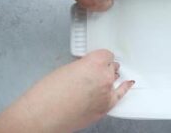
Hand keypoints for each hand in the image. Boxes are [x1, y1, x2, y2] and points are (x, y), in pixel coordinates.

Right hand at [0, 50, 133, 132]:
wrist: (42, 117)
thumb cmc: (47, 94)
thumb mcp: (66, 69)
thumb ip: (83, 66)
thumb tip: (90, 68)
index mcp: (94, 62)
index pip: (107, 54)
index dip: (100, 57)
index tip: (97, 59)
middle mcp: (105, 76)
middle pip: (111, 66)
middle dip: (104, 67)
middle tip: (94, 71)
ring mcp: (107, 92)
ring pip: (114, 79)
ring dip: (109, 77)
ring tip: (101, 78)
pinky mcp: (106, 106)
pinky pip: (120, 94)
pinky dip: (124, 88)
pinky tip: (128, 83)